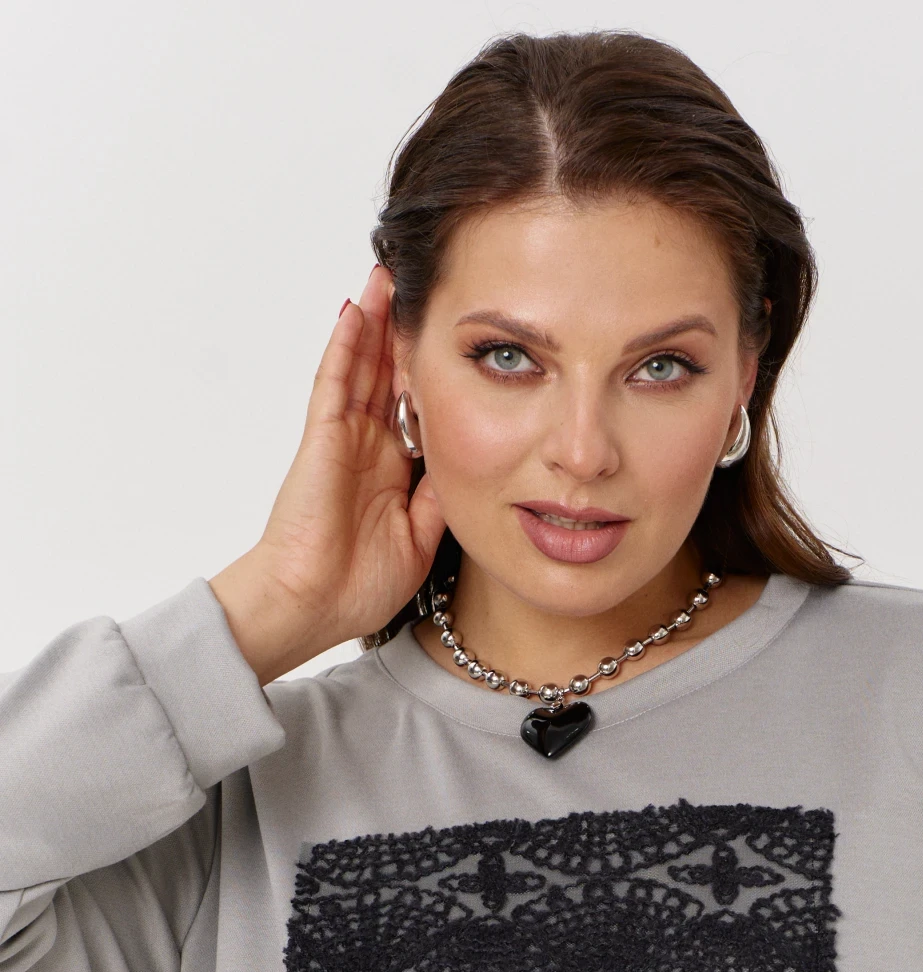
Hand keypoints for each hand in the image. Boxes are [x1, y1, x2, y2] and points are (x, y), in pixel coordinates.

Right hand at [209, 265, 446, 683]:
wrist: (312, 605)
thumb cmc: (356, 586)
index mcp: (391, 472)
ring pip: (361, 367)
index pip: (415, 409)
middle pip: (387, 376)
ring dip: (374, 323)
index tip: (456, 343)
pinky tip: (357, 309)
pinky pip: (334, 382)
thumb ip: (440, 497)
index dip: (432, 375)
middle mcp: (367, 448)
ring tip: (388, 278)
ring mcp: (343, 439)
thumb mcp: (421, 538)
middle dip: (401, 334)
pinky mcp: (321, 438)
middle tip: (422, 290)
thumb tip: (472, 464)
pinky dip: (345, 344)